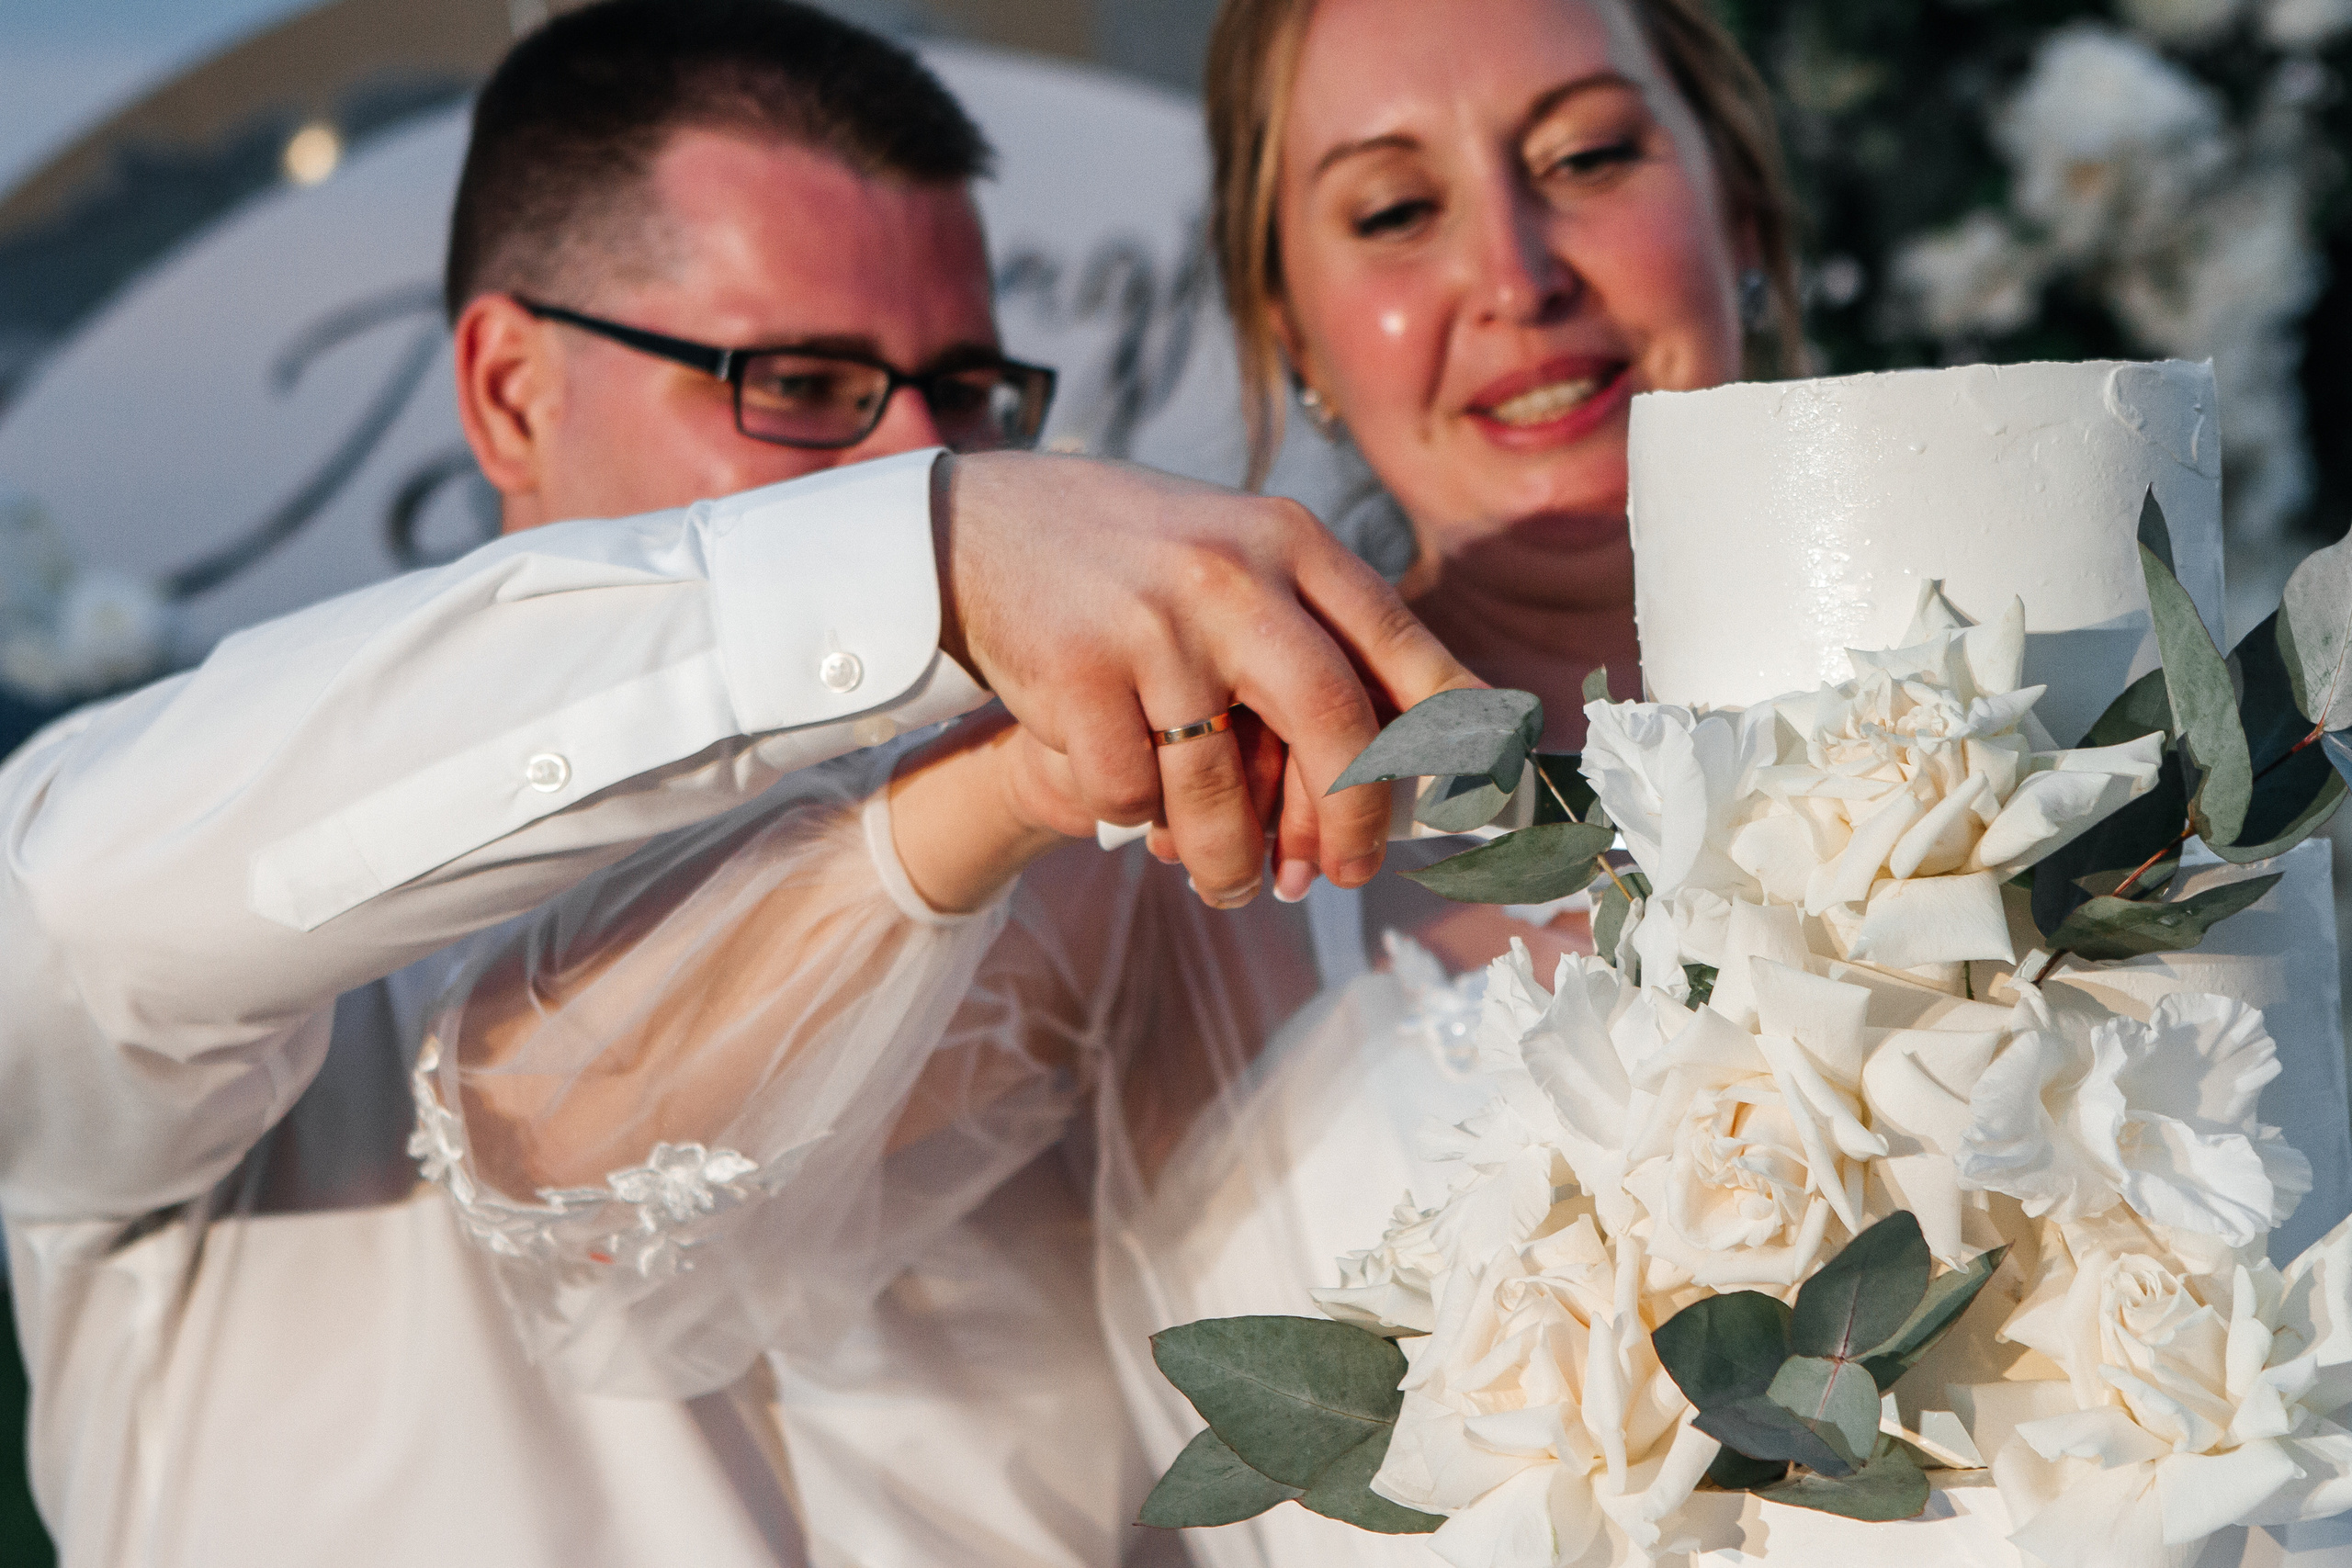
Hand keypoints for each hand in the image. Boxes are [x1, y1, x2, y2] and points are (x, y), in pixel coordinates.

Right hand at [932, 452, 1472, 902]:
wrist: (983, 525)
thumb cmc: (1136, 561)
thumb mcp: (1239, 554)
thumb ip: (1318, 627)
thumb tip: (1424, 742)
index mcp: (1290, 542)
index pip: (1401, 645)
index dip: (1454, 731)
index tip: (1486, 795)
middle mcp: (1233, 576)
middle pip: (1333, 723)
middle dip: (1353, 818)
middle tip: (1352, 874)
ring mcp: (1154, 624)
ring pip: (1222, 788)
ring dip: (1230, 860)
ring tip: (1229, 884)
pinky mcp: (1078, 673)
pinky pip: (1132, 793)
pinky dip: (1134, 816)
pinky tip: (1125, 796)